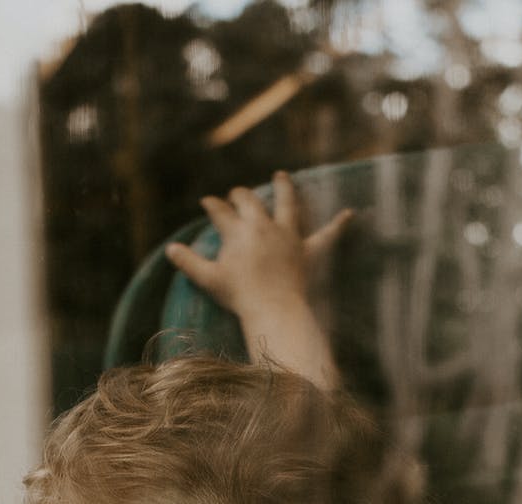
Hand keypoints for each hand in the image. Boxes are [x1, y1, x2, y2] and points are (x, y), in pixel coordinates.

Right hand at [164, 171, 351, 322]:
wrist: (272, 309)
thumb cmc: (239, 296)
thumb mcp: (208, 280)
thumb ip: (189, 262)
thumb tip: (170, 248)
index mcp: (238, 232)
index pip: (221, 211)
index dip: (212, 205)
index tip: (207, 202)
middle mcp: (263, 226)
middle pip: (250, 201)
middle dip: (241, 195)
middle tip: (236, 193)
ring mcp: (288, 235)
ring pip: (287, 203)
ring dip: (284, 188)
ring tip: (282, 176)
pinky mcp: (308, 250)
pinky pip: (327, 234)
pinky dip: (338, 224)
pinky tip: (350, 213)